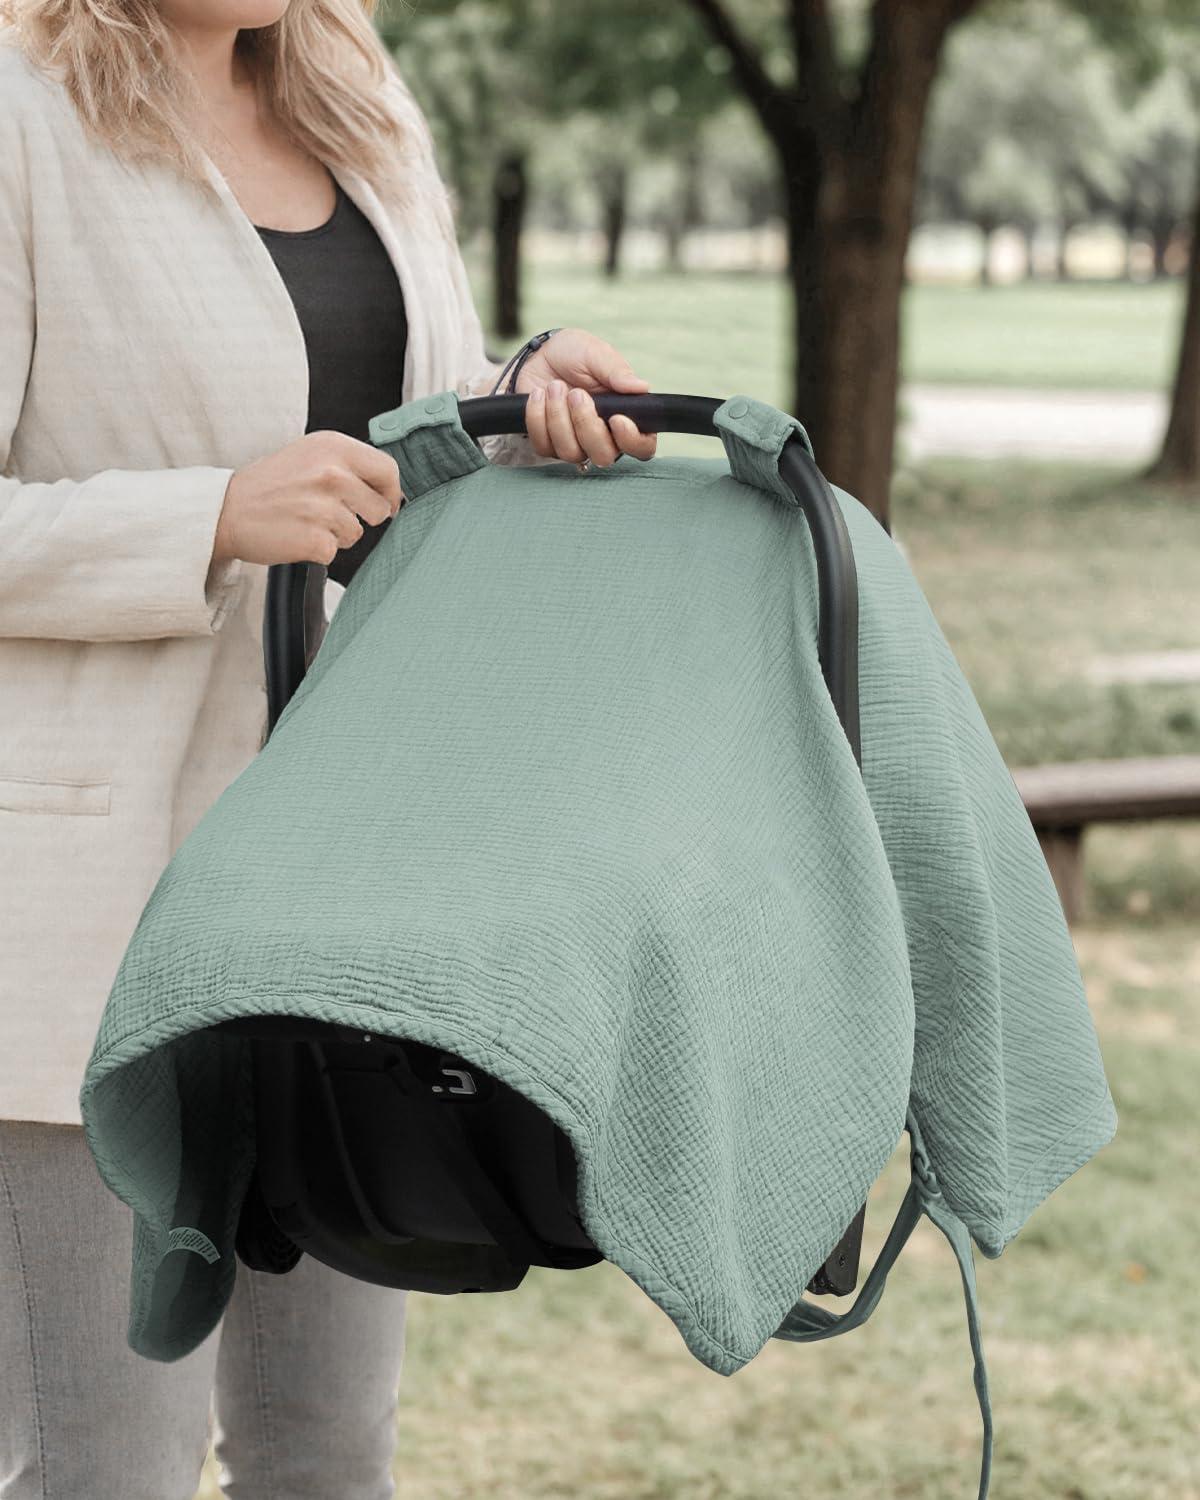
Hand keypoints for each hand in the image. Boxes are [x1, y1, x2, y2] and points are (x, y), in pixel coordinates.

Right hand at [212, 430, 403, 567]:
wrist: (226, 510)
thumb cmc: (270, 485)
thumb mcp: (311, 454)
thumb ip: (349, 464)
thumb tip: (390, 488)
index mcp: (334, 447)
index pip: (389, 470)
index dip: (390, 492)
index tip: (383, 502)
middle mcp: (332, 473)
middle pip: (381, 508)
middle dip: (363, 517)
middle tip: (331, 512)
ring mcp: (324, 508)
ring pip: (358, 533)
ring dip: (337, 534)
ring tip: (307, 520)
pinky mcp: (315, 539)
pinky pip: (336, 552)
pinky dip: (319, 550)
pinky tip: (298, 535)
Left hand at [514, 328, 657, 466]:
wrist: (540, 355)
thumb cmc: (575, 354)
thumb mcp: (597, 354)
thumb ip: (617, 371)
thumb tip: (641, 387)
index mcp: (625, 416)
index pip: (642, 447)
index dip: (632, 440)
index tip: (616, 419)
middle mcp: (603, 437)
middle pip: (604, 456)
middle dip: (586, 425)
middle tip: (576, 393)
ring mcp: (575, 444)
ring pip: (571, 453)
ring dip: (558, 417)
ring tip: (554, 387)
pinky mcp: (548, 444)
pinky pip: (544, 445)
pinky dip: (537, 418)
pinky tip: (538, 395)